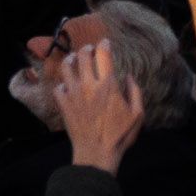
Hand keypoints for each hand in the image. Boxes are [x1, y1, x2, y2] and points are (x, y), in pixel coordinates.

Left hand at [51, 38, 145, 170]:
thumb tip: (128, 76)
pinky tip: (67, 86)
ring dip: (70, 60)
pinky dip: (62, 85)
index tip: (105, 42)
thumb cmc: (120, 135)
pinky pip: (58, 87)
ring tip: (73, 59)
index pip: (103, 55)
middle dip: (86, 49)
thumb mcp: (137, 115)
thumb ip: (135, 92)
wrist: (97, 153)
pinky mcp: (63, 104)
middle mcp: (89, 85)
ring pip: (66, 67)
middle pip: (82, 56)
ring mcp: (73, 93)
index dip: (104, 44)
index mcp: (108, 85)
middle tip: (89, 49)